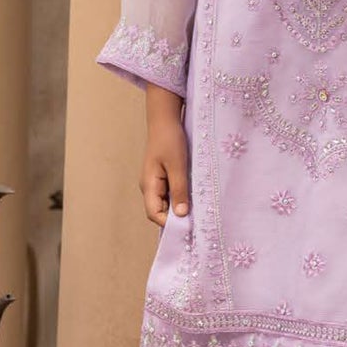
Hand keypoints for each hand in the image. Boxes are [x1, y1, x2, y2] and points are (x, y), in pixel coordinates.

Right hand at [140, 87, 189, 226]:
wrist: (165, 119)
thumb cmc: (170, 140)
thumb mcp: (177, 165)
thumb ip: (179, 190)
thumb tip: (181, 215)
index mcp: (148, 185)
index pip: (154, 214)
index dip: (170, 223)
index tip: (190, 226)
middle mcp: (149, 187)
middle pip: (160, 211)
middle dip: (177, 217)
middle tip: (198, 220)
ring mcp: (156, 182)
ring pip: (167, 202)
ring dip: (180, 206)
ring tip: (198, 209)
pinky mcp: (163, 176)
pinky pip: (171, 192)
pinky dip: (181, 196)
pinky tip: (194, 195)